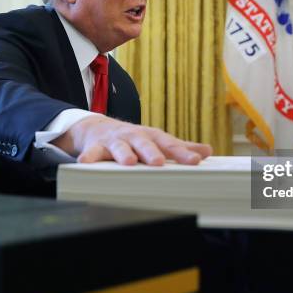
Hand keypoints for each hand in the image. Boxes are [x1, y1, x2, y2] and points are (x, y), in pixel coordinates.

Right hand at [52, 114, 212, 165]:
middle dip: (151, 152)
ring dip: (124, 153)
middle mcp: (134, 136)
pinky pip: (92, 153)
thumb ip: (180, 147)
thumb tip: (207, 151)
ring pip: (120, 147)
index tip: (195, 161)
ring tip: (129, 162)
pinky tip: (85, 163)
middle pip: (144, 143)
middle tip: (158, 162)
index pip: (169, 144)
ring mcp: (115, 141)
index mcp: (151, 137)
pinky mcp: (96, 146)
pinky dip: (89, 157)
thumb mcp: (156, 140)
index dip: (182, 153)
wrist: (98, 128)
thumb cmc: (133, 138)